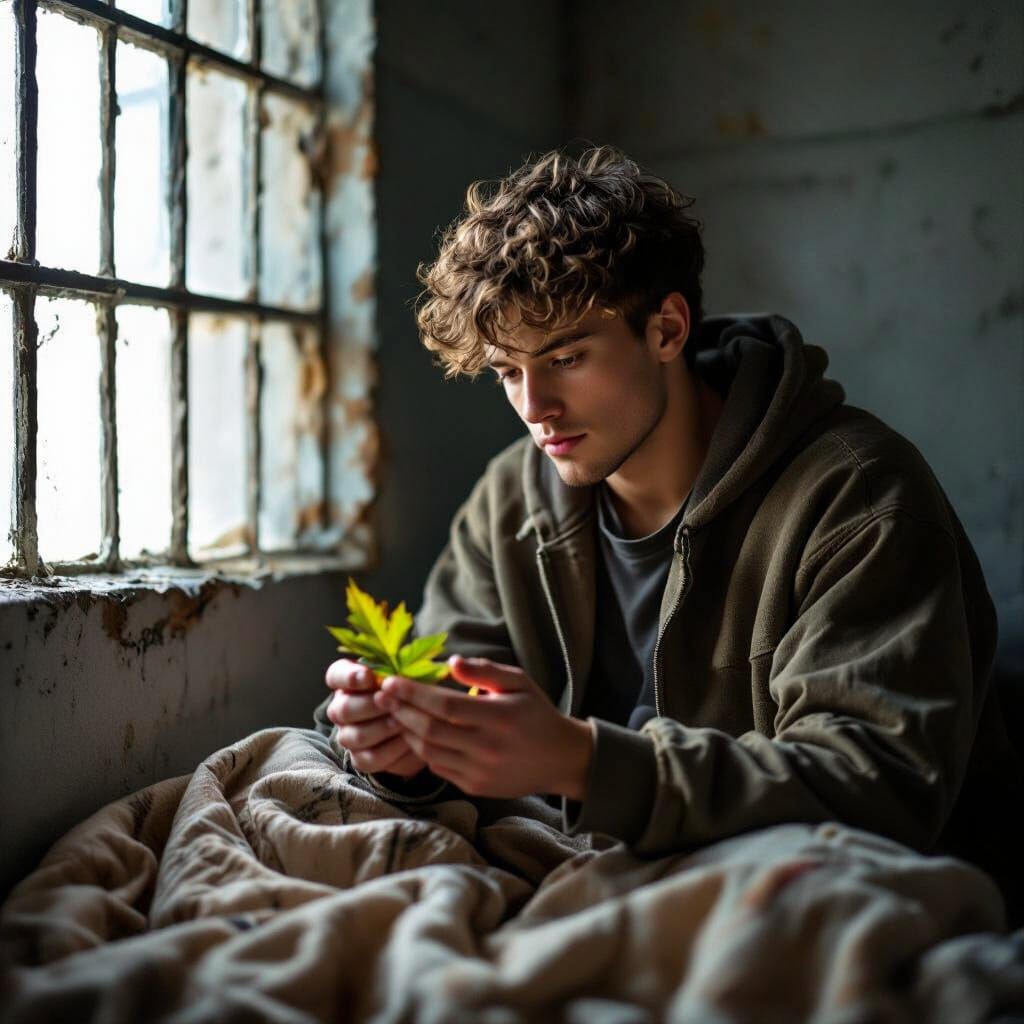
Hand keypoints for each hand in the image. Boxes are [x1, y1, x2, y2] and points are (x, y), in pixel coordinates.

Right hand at [324, 658, 427, 777]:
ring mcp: (348, 735)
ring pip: (357, 736)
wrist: (420, 720)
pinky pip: (371, 758)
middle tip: (392, 701)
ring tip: (404, 721)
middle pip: (344, 709)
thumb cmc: (408, 689)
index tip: (368, 675)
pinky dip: (392, 749)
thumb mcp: (403, 673)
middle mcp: (341, 709)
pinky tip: (408, 739)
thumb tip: (396, 675)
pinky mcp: (361, 758)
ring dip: (383, 728)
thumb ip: (394, 671)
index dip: (349, 677)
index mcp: (346, 682)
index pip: (335, 675)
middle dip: (371, 705)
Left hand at [374, 655, 593, 798]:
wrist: (560, 759)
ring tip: (394, 712)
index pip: (446, 706)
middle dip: (401, 710)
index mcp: (499, 717)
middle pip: (430, 730)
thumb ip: (484, 671)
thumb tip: (450, 662)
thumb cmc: (537, 713)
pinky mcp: (475, 787)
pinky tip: (415, 733)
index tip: (392, 681)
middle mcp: (488, 747)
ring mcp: (480, 771)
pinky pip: (439, 768)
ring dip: (407, 731)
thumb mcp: (519, 682)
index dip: (415, 694)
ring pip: (429, 752)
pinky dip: (422, 750)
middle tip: (382, 694)